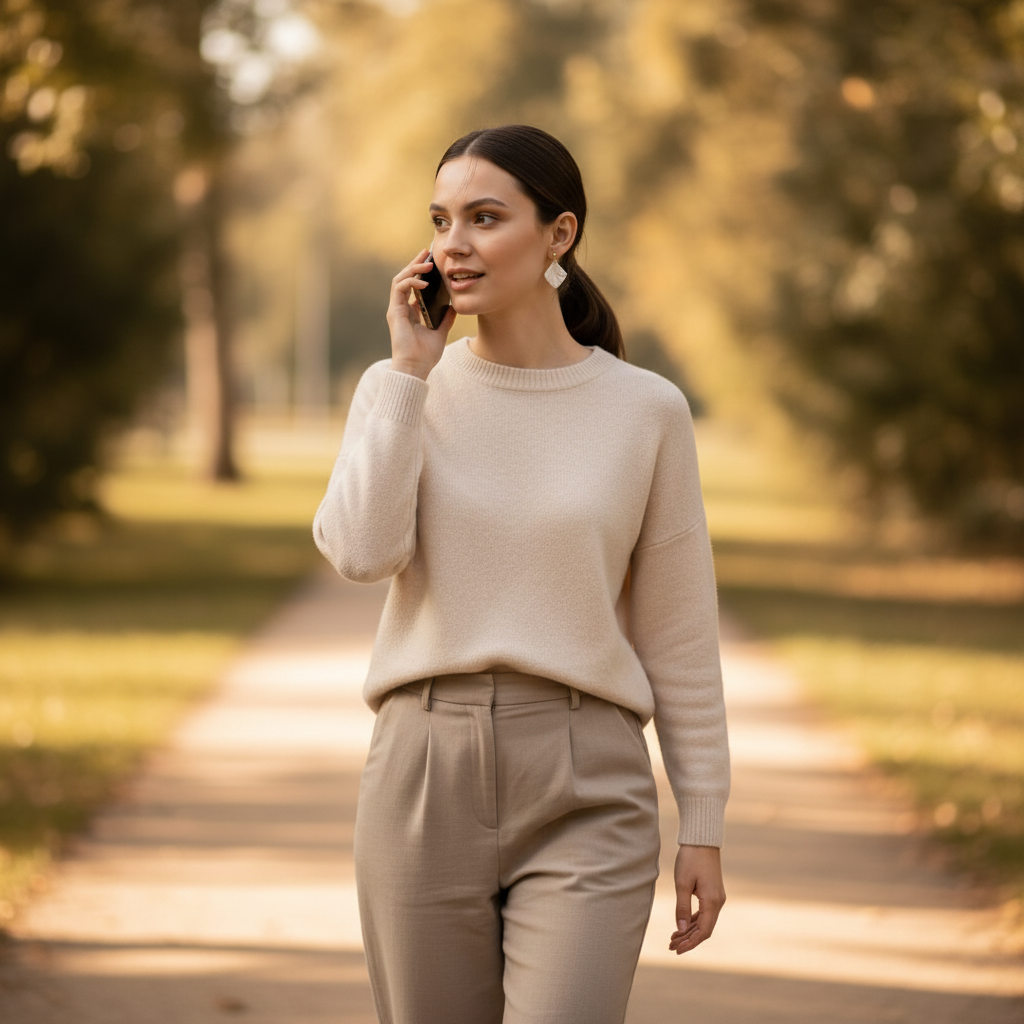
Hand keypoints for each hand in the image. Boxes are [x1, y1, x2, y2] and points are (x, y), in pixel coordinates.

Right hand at [385, 248, 455, 379]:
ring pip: (400, 280)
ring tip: (426, 262)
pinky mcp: (394, 312)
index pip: (413, 286)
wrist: (415, 368)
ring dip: (412, 269)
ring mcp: (396, 309)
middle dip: (415, 264)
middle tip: (427, 253)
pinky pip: (399, 289)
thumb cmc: (425, 355)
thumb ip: (445, 319)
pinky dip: (411, 282)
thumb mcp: (440, 333)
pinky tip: (424, 282)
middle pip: (405, 279)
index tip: (431, 262)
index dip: (421, 273)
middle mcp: (401, 308)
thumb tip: (454, 307)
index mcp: (411, 312)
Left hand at [668, 844, 724, 953]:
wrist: (702, 840)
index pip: (703, 931)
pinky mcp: (713, 892)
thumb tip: (680, 930)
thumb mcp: (682, 883)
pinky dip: (693, 920)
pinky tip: (682, 925)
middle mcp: (718, 902)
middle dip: (689, 939)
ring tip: (673, 939)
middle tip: (671, 947)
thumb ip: (681, 908)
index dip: (690, 943)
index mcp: (712, 902)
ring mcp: (717, 897)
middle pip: (704, 929)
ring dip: (690, 931)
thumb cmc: (691, 859)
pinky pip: (704, 912)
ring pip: (704, 921)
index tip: (677, 950)